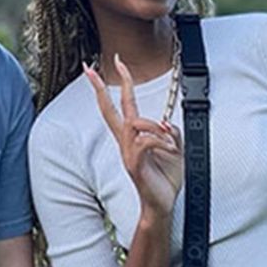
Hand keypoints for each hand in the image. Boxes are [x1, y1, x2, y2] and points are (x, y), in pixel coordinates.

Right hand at [85, 55, 183, 216]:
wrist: (162, 205)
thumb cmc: (166, 177)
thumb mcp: (176, 149)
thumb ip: (172, 133)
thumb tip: (167, 122)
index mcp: (134, 136)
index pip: (121, 105)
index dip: (119, 83)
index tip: (116, 62)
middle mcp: (126, 142)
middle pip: (110, 110)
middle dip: (100, 88)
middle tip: (90, 69)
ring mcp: (127, 153)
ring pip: (135, 123)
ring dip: (156, 127)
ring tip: (170, 143)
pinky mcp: (134, 165)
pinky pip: (144, 141)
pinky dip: (160, 141)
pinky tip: (169, 150)